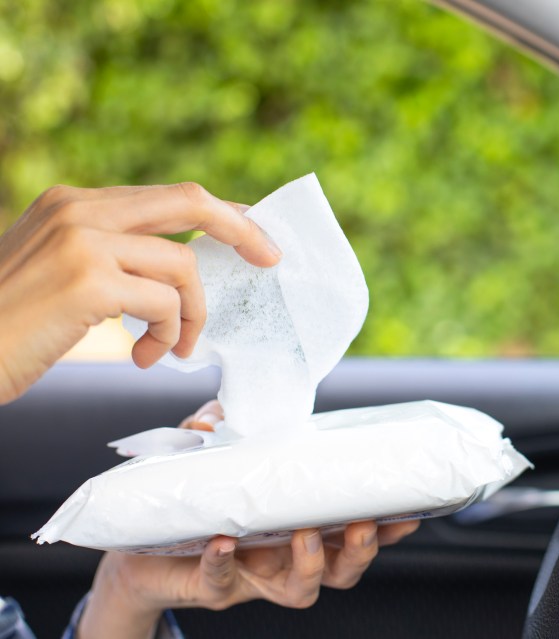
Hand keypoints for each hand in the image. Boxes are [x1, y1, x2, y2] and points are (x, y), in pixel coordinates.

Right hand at [0, 183, 282, 403]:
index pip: (167, 196)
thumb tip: (181, 271)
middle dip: (242, 229)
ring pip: (184, 265)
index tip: (254, 234)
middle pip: (189, 201)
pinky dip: (170, 334)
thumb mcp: (60, 274)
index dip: (220, 213)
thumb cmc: (10, 326)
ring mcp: (82, 241)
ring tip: (170, 348)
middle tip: (270, 260)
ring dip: (192, 315)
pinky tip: (144, 357)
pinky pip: (166, 303)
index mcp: (73, 204)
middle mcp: (79, 210)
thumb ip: (113, 258)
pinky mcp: (87, 280)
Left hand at [76, 401, 419, 638]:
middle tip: (362, 525)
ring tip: (305, 536)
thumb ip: (221, 428)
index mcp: (302, 526)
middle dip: (360, 553)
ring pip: (301, 591)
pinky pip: (224, 583)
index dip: (387, 529)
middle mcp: (287, 557)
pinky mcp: (213, 587)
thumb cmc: (194, 498)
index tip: (411, 513)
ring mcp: (254, 578)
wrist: (138, 547)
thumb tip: (217, 416)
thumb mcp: (214, 455)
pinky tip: (225, 542)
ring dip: (311, 565)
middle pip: (343, 571)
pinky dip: (226, 564)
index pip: (355, 533)